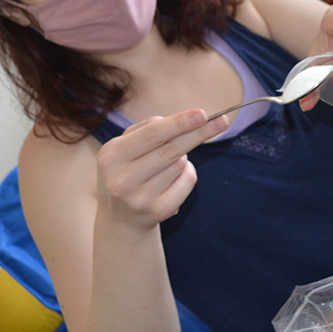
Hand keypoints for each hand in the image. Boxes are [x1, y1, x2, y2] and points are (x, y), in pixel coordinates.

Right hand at [95, 109, 227, 229]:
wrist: (120, 217)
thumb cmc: (127, 169)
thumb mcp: (124, 146)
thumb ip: (149, 128)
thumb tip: (185, 120)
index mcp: (111, 156)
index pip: (152, 135)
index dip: (179, 123)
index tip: (202, 114)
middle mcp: (122, 180)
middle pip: (171, 150)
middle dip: (198, 133)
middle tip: (221, 120)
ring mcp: (140, 199)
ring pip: (181, 164)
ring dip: (184, 155)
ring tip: (168, 161)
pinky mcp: (158, 212)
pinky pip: (187, 181)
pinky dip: (188, 172)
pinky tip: (174, 176)